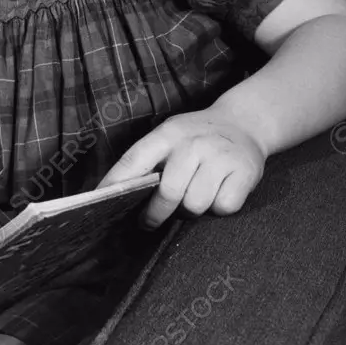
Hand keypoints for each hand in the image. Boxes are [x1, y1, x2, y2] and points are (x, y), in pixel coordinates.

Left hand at [98, 106, 265, 228]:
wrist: (245, 122)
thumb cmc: (198, 136)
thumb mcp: (171, 136)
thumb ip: (150, 160)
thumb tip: (119, 192)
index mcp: (168, 133)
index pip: (135, 159)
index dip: (116, 183)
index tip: (100, 201)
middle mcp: (193, 144)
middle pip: (167, 192)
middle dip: (155, 214)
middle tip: (148, 221)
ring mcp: (220, 157)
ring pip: (194, 205)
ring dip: (190, 211)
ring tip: (192, 198)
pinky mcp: (244, 173)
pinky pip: (222, 207)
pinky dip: (218, 209)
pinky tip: (217, 193)